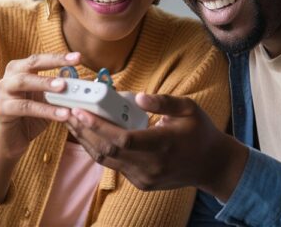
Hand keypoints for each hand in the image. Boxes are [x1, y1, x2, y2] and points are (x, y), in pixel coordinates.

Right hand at [0, 51, 79, 202]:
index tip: (78, 57)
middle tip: (74, 65)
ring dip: (46, 83)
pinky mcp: (1, 110)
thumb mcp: (45, 101)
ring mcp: (2, 93)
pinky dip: (46, 110)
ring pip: (24, 82)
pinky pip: (26, 107)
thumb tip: (81, 83)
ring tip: (64, 88)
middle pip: (31, 64)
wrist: (9, 142)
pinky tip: (62, 114)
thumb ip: (57, 91)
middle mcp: (8, 78)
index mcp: (18, 71)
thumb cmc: (29, 118)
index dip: (59, 57)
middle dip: (53, 62)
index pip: (40, 59)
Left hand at [66, 93, 248, 200]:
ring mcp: (145, 178)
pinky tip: (90, 134)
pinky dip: (100, 149)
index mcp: (163, 144)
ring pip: (106, 161)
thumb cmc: (200, 132)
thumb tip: (137, 96)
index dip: (98, 126)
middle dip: (85, 132)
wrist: (212, 166)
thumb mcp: (188, 108)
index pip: (122, 139)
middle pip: (108, 151)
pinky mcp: (141, 183)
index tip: (80, 111)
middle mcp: (151, 166)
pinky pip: (114, 166)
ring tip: (73, 122)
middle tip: (68, 113)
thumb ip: (163, 101)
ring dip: (87, 141)